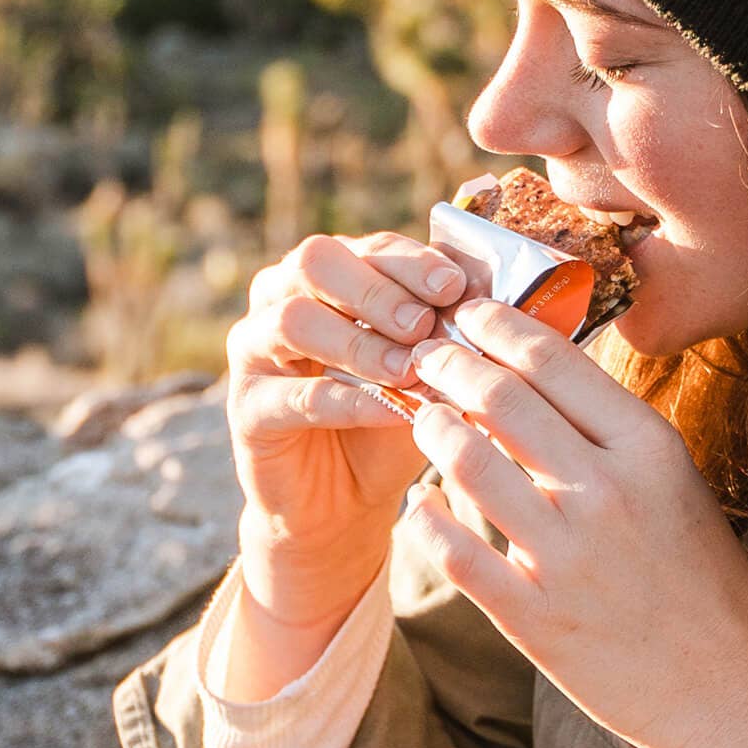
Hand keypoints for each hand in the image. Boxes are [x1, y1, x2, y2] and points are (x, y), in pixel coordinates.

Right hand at [225, 231, 466, 623]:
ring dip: (360, 343)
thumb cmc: (395, 416)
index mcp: (333, 275)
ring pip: (293, 320)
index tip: (454, 284)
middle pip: (316, 261)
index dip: (412, 260)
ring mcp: (254, 350)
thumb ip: (453, 330)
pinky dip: (348, 400)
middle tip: (423, 323)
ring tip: (409, 369)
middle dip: (377, 288)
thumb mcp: (431, 367)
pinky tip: (393, 411)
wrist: (345, 501)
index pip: (370, 245)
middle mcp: (283, 297)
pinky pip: (292, 394)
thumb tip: (501, 296)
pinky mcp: (246, 408)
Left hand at [400, 296, 747, 747]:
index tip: (469, 312)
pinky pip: (456, 550)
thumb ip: (610, 430)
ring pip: (467, 463)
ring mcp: (565, 555)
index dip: (498, 325)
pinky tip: (421, 502)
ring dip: (431, 428)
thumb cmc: (704, 576)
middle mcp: (605, 491)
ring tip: (421, 416)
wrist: (727, 686)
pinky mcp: (533, 616)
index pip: (553, 361)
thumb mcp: (675, 481)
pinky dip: (427, 518)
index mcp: (647, 447)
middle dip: (450, 364)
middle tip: (427, 354)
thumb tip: (536, 374)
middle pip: (501, 398)